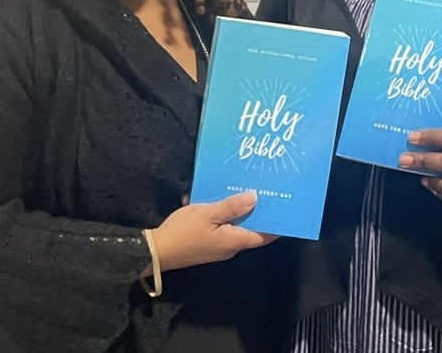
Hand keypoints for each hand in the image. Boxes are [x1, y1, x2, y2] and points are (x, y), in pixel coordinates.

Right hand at [149, 191, 277, 271]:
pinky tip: (220, 197)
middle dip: (259, 211)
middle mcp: (229, 246)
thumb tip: (255, 198)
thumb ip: (231, 206)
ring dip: (240, 210)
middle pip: (251, 229)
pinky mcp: (206, 242)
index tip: (287, 209)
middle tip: (267, 190)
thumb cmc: (182, 233)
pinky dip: (224, 213)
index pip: (264, 236)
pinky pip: (222, 226)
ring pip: (235, 226)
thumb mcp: (207, 213)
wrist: (155, 252)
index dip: (277, 225)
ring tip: (246, 189)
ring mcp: (217, 246)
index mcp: (234, 241)